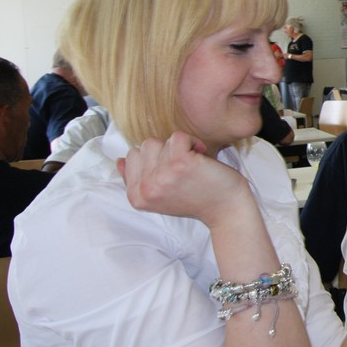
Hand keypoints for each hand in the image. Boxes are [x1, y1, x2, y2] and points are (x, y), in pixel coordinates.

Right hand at [118, 131, 251, 228]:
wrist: (227, 210)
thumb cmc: (198, 198)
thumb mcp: (160, 195)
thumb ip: (137, 179)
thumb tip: (119, 160)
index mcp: (136, 197)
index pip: (131, 157)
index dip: (155, 159)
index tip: (173, 173)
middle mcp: (145, 189)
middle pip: (144, 147)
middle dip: (165, 152)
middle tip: (184, 169)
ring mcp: (161, 177)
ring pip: (160, 141)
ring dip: (179, 148)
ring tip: (193, 165)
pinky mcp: (179, 164)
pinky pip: (177, 136)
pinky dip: (191, 141)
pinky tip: (201, 155)